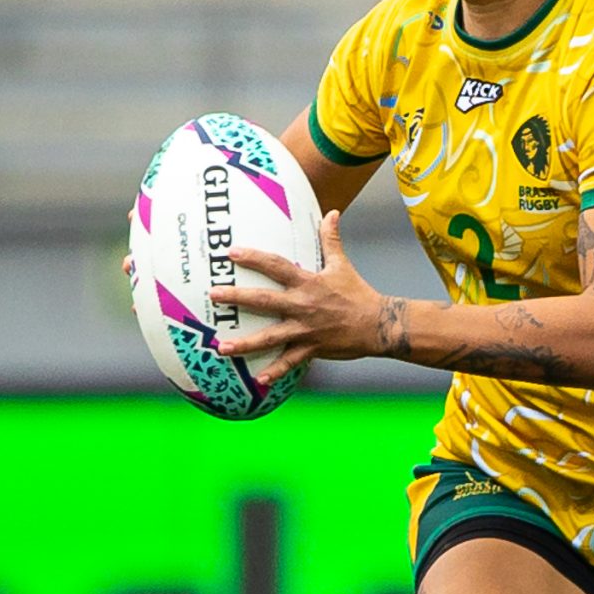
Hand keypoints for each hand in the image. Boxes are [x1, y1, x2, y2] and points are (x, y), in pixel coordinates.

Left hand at [219, 212, 400, 378]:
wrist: (379, 324)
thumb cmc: (358, 293)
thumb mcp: (342, 265)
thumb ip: (331, 239)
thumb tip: (332, 212)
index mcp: (308, 284)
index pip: (276, 267)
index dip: (254, 258)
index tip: (231, 253)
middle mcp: (303, 306)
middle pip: (265, 301)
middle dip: (237, 297)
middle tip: (214, 295)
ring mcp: (306, 330)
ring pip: (271, 337)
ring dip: (245, 344)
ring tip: (222, 348)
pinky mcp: (312, 349)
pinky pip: (290, 362)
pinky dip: (276, 372)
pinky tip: (259, 380)